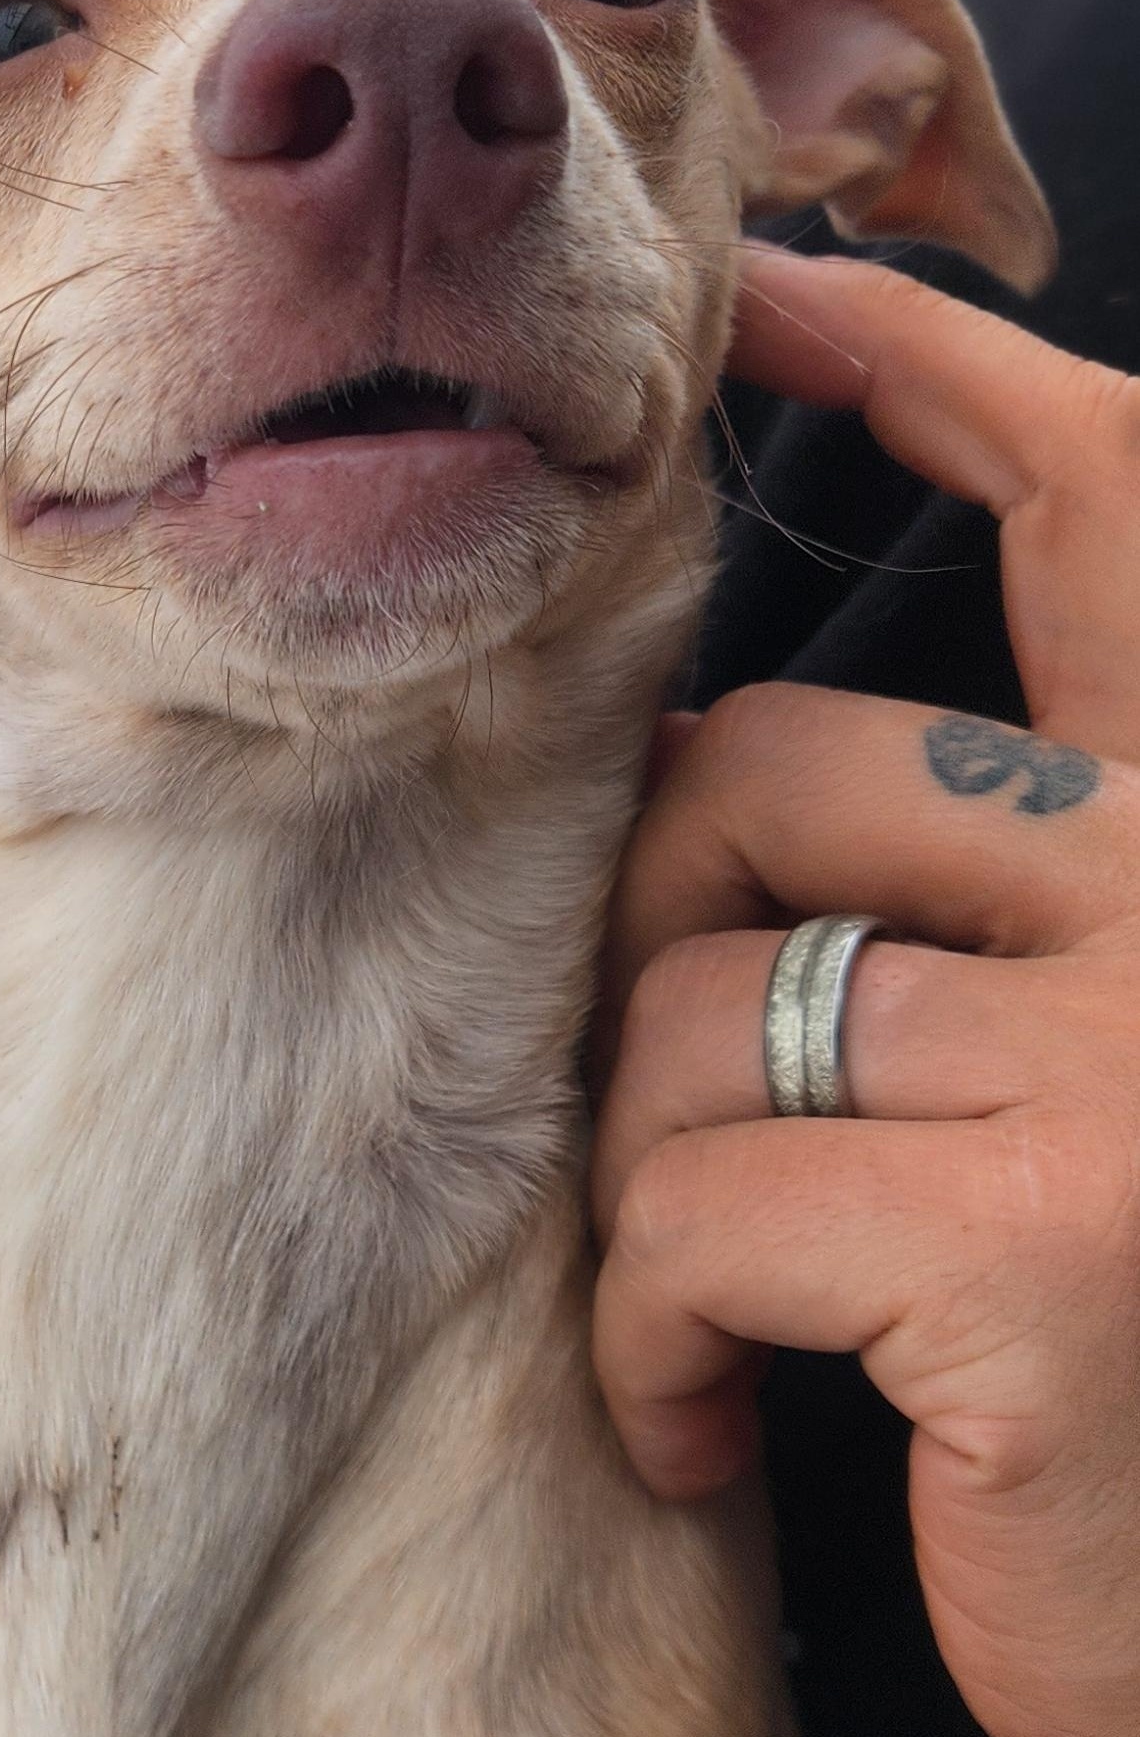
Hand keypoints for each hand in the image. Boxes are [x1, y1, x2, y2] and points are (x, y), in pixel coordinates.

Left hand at [594, 247, 1139, 1736]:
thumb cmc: (1123, 1374)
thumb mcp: (1060, 1095)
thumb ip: (953, 920)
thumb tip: (704, 798)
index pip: (1099, 512)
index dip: (937, 374)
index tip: (783, 303)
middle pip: (772, 771)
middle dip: (654, 934)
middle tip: (686, 1115)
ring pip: (691, 1012)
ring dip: (645, 1183)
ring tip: (714, 1323)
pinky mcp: (1045, 1240)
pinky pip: (690, 1211)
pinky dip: (646, 1336)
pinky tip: (706, 1433)